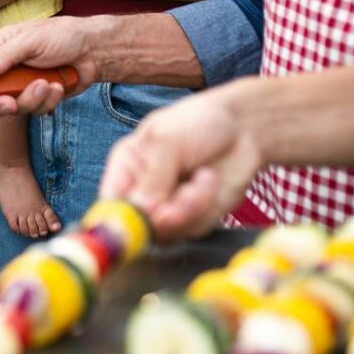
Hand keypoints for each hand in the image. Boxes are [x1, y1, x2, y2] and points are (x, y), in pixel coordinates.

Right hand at [0, 17, 100, 116]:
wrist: (93, 50)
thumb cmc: (61, 36)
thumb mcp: (32, 40)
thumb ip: (6, 56)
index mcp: (0, 49)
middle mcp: (8, 69)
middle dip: (2, 103)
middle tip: (11, 104)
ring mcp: (23, 85)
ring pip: (16, 106)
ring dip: (32, 99)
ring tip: (47, 84)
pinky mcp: (40, 97)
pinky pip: (37, 109)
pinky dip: (49, 101)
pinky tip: (59, 86)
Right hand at [98, 90, 263, 242]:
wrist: (242, 128)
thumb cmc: (198, 122)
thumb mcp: (168, 139)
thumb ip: (153, 176)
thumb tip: (141, 211)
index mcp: (126, 167)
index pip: (111, 203)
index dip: (116, 219)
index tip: (136, 220)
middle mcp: (143, 192)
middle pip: (138, 225)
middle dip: (161, 216)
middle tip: (180, 201)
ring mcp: (169, 208)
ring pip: (167, 231)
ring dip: (189, 208)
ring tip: (203, 177)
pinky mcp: (195, 219)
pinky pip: (193, 229)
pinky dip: (205, 207)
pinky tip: (209, 179)